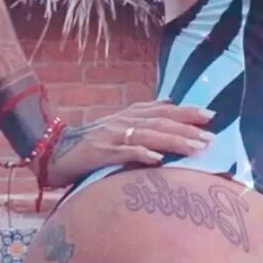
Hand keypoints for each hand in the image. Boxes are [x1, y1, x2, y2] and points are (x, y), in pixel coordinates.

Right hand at [30, 99, 215, 189]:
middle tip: (210, 137)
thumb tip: (170, 102)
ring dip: (173, 141)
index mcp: (128, 115)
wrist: (51, 151)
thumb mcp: (118, 126)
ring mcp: (110, 136)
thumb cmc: (89, 143)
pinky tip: (158, 160)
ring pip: (147, 136)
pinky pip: (123, 153)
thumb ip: (143, 115)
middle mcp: (122, 122)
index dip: (186, 111)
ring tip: (195, 148)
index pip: (163, 110)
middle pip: (160, 121)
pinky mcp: (99, 153)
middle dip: (187, 128)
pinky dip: (141, 154)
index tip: (211, 116)